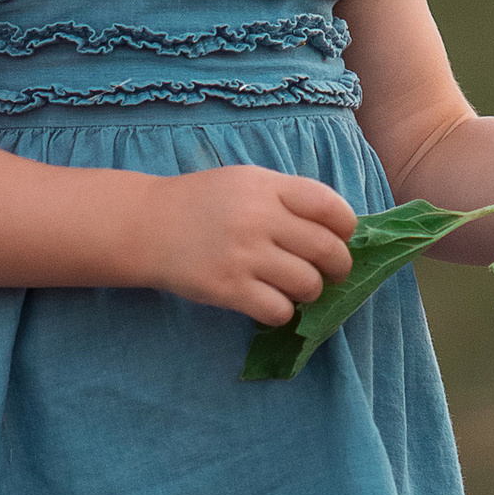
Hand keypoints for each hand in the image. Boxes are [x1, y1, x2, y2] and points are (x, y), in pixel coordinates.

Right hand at [145, 165, 356, 321]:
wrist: (147, 225)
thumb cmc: (202, 203)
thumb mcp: (245, 181)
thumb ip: (287, 197)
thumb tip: (337, 228)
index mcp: (267, 186)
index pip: (329, 207)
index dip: (346, 227)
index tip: (342, 237)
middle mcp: (259, 218)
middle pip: (326, 249)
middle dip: (339, 266)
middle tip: (332, 273)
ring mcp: (243, 255)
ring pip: (307, 284)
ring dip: (311, 292)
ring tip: (297, 288)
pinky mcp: (228, 288)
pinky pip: (278, 311)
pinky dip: (283, 312)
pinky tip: (271, 303)